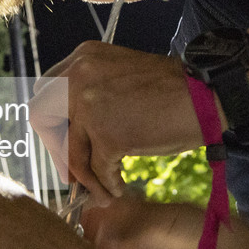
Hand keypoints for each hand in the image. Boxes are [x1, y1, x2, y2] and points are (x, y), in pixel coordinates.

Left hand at [31, 41, 203, 202]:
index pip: (45, 91)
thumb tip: (72, 130)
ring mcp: (90, 105)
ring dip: (85, 178)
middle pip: (41, 117)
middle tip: (74, 169)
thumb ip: (93, 91)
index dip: (52, 120)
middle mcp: (78, 76)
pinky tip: (118, 189)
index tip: (65, 140)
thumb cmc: (174, 89)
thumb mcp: (122, 75)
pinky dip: (107, 186)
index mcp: (82, 57)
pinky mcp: (107, 135)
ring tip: (101, 190)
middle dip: (55, 147)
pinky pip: (97, 170)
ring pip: (70, 152)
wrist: (207, 94)